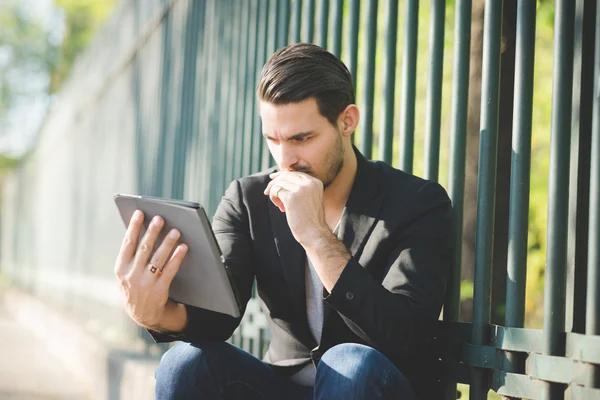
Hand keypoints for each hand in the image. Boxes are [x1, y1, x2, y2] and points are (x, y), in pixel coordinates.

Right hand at [114, 210, 187, 330]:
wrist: (142, 314)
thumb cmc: (136, 285)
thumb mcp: (127, 272)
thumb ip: (133, 254)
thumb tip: (143, 228)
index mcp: (121, 268)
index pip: (127, 243)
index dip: (133, 227)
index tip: (140, 212)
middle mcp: (131, 275)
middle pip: (144, 249)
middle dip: (152, 232)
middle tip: (160, 218)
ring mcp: (145, 284)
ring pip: (158, 259)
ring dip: (167, 243)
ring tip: (176, 231)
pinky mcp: (158, 291)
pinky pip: (169, 271)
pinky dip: (176, 258)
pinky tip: (183, 248)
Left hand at [264, 171, 328, 246]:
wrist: (314, 234)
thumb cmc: (310, 220)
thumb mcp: (310, 199)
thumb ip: (300, 188)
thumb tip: (280, 178)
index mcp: (315, 182)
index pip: (295, 173)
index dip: (282, 176)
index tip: (273, 179)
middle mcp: (309, 183)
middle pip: (285, 175)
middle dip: (274, 183)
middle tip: (267, 192)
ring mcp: (300, 189)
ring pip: (279, 183)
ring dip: (274, 193)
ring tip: (279, 205)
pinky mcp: (291, 197)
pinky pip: (276, 191)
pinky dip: (274, 198)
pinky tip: (281, 208)